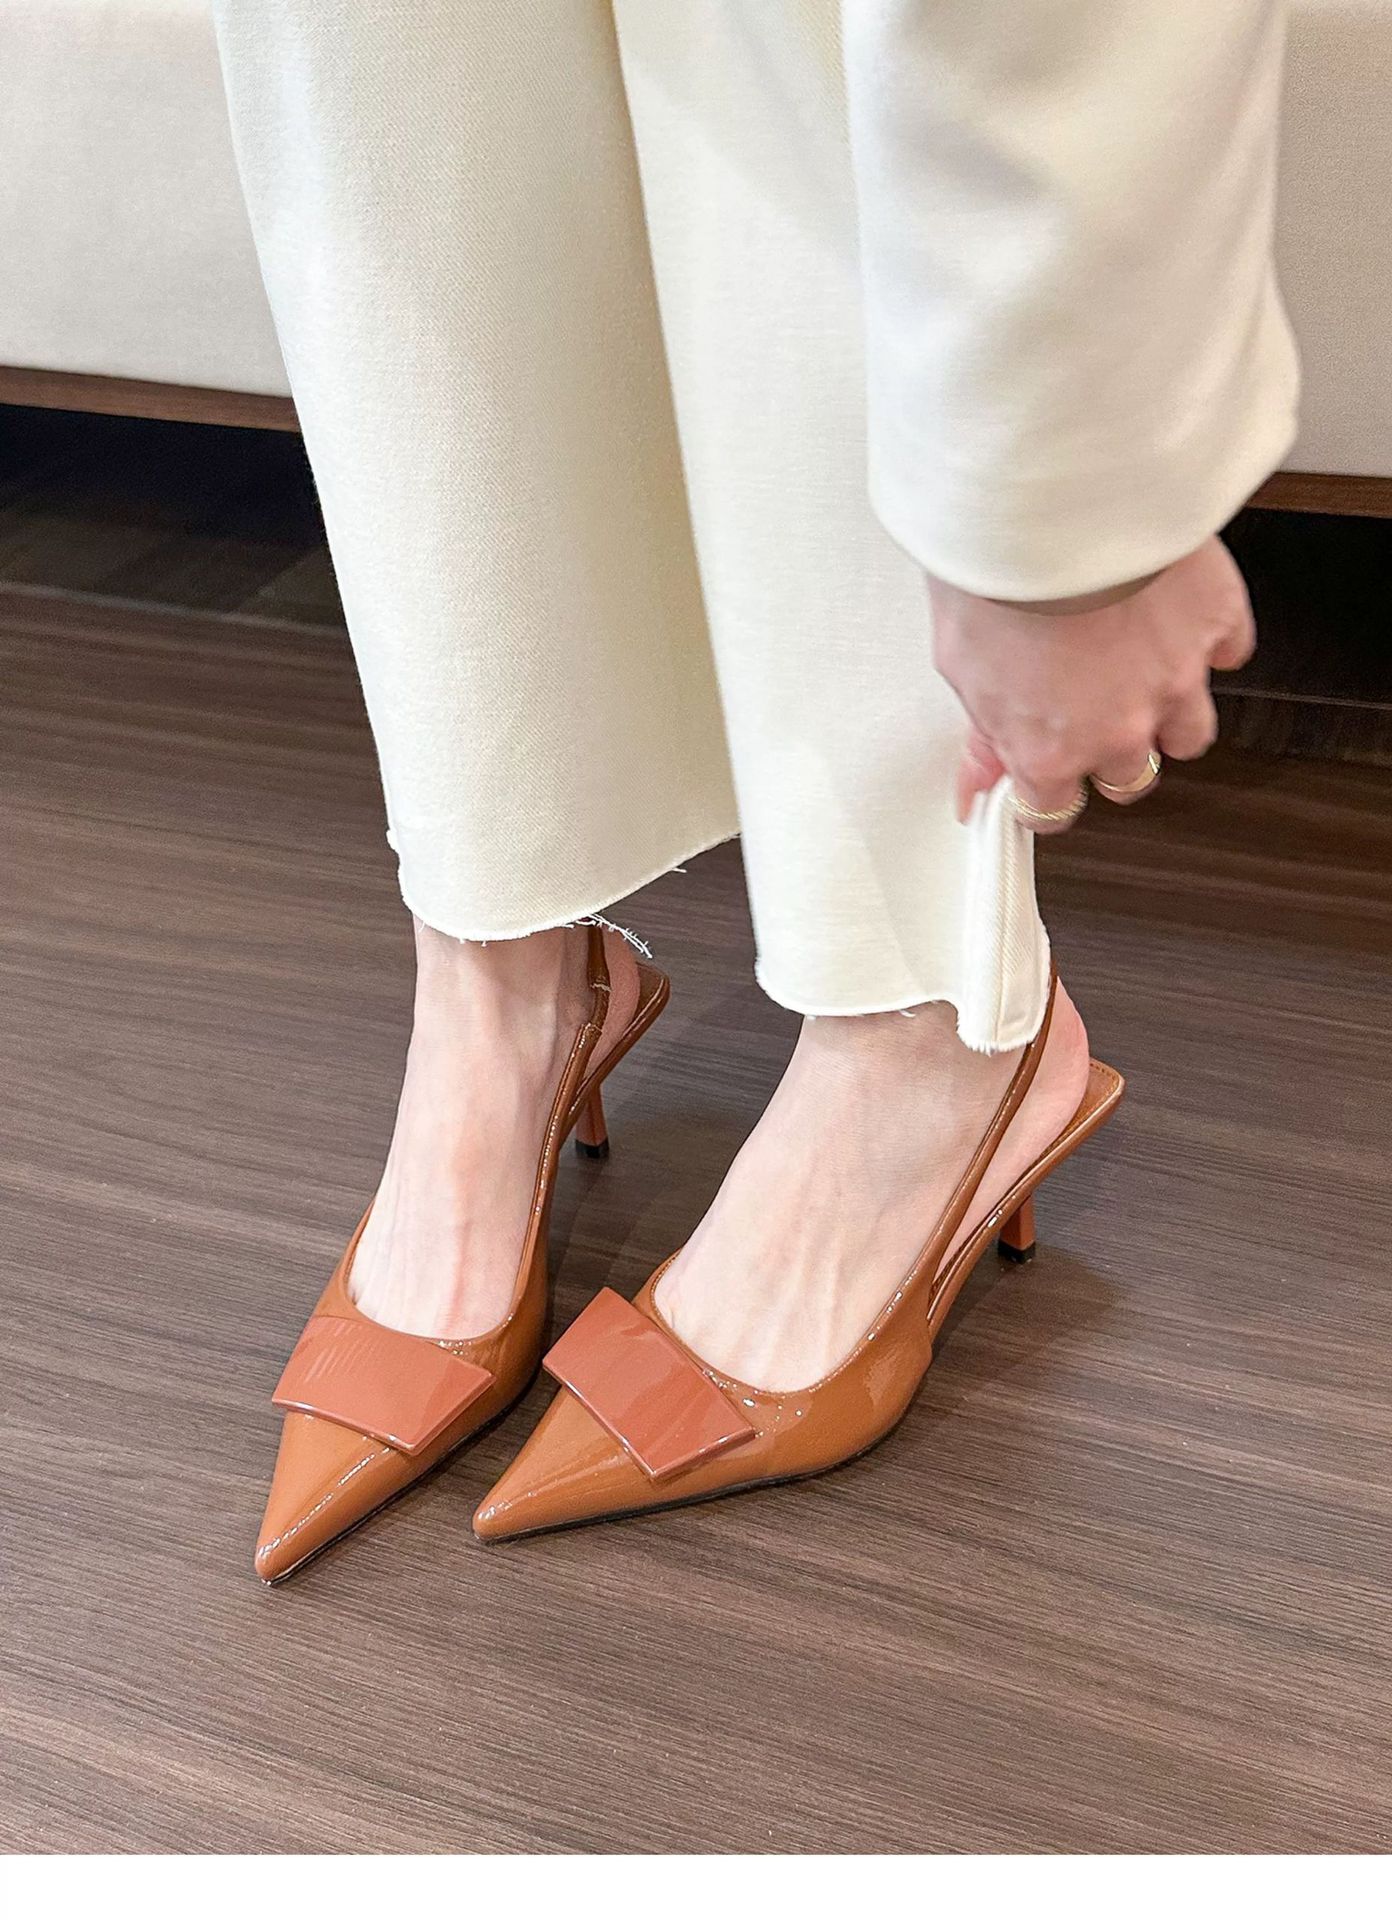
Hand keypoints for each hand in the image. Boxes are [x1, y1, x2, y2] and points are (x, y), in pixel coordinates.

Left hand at [929, 537, 1255, 832]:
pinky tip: (1176, 621)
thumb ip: (982, 733)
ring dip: (1167, 717)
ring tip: (1138, 677)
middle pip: (1127, 777)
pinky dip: (1207, 643)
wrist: (1049, 501)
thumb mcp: (960, 667)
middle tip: (1086, 711)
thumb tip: (976, 786)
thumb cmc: (993, 573)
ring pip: (1189, 734)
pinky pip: (1228, 653)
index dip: (1044, 791)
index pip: (1053, 810)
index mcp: (1049, 748)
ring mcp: (1176, 678)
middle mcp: (1119, 727)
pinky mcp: (1216, 621)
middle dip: (1107, 752)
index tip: (1038, 774)